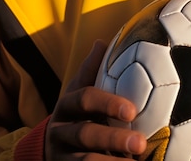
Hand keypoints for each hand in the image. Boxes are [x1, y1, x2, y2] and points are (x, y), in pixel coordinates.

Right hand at [45, 40, 146, 158]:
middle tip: (140, 143)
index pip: (85, 99)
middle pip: (86, 134)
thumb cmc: (76, 114)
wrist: (50, 149)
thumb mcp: (78, 91)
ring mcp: (62, 157)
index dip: (107, 103)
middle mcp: (61, 132)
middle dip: (113, 138)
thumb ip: (90, 71)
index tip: (132, 110)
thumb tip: (101, 42)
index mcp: (67, 106)